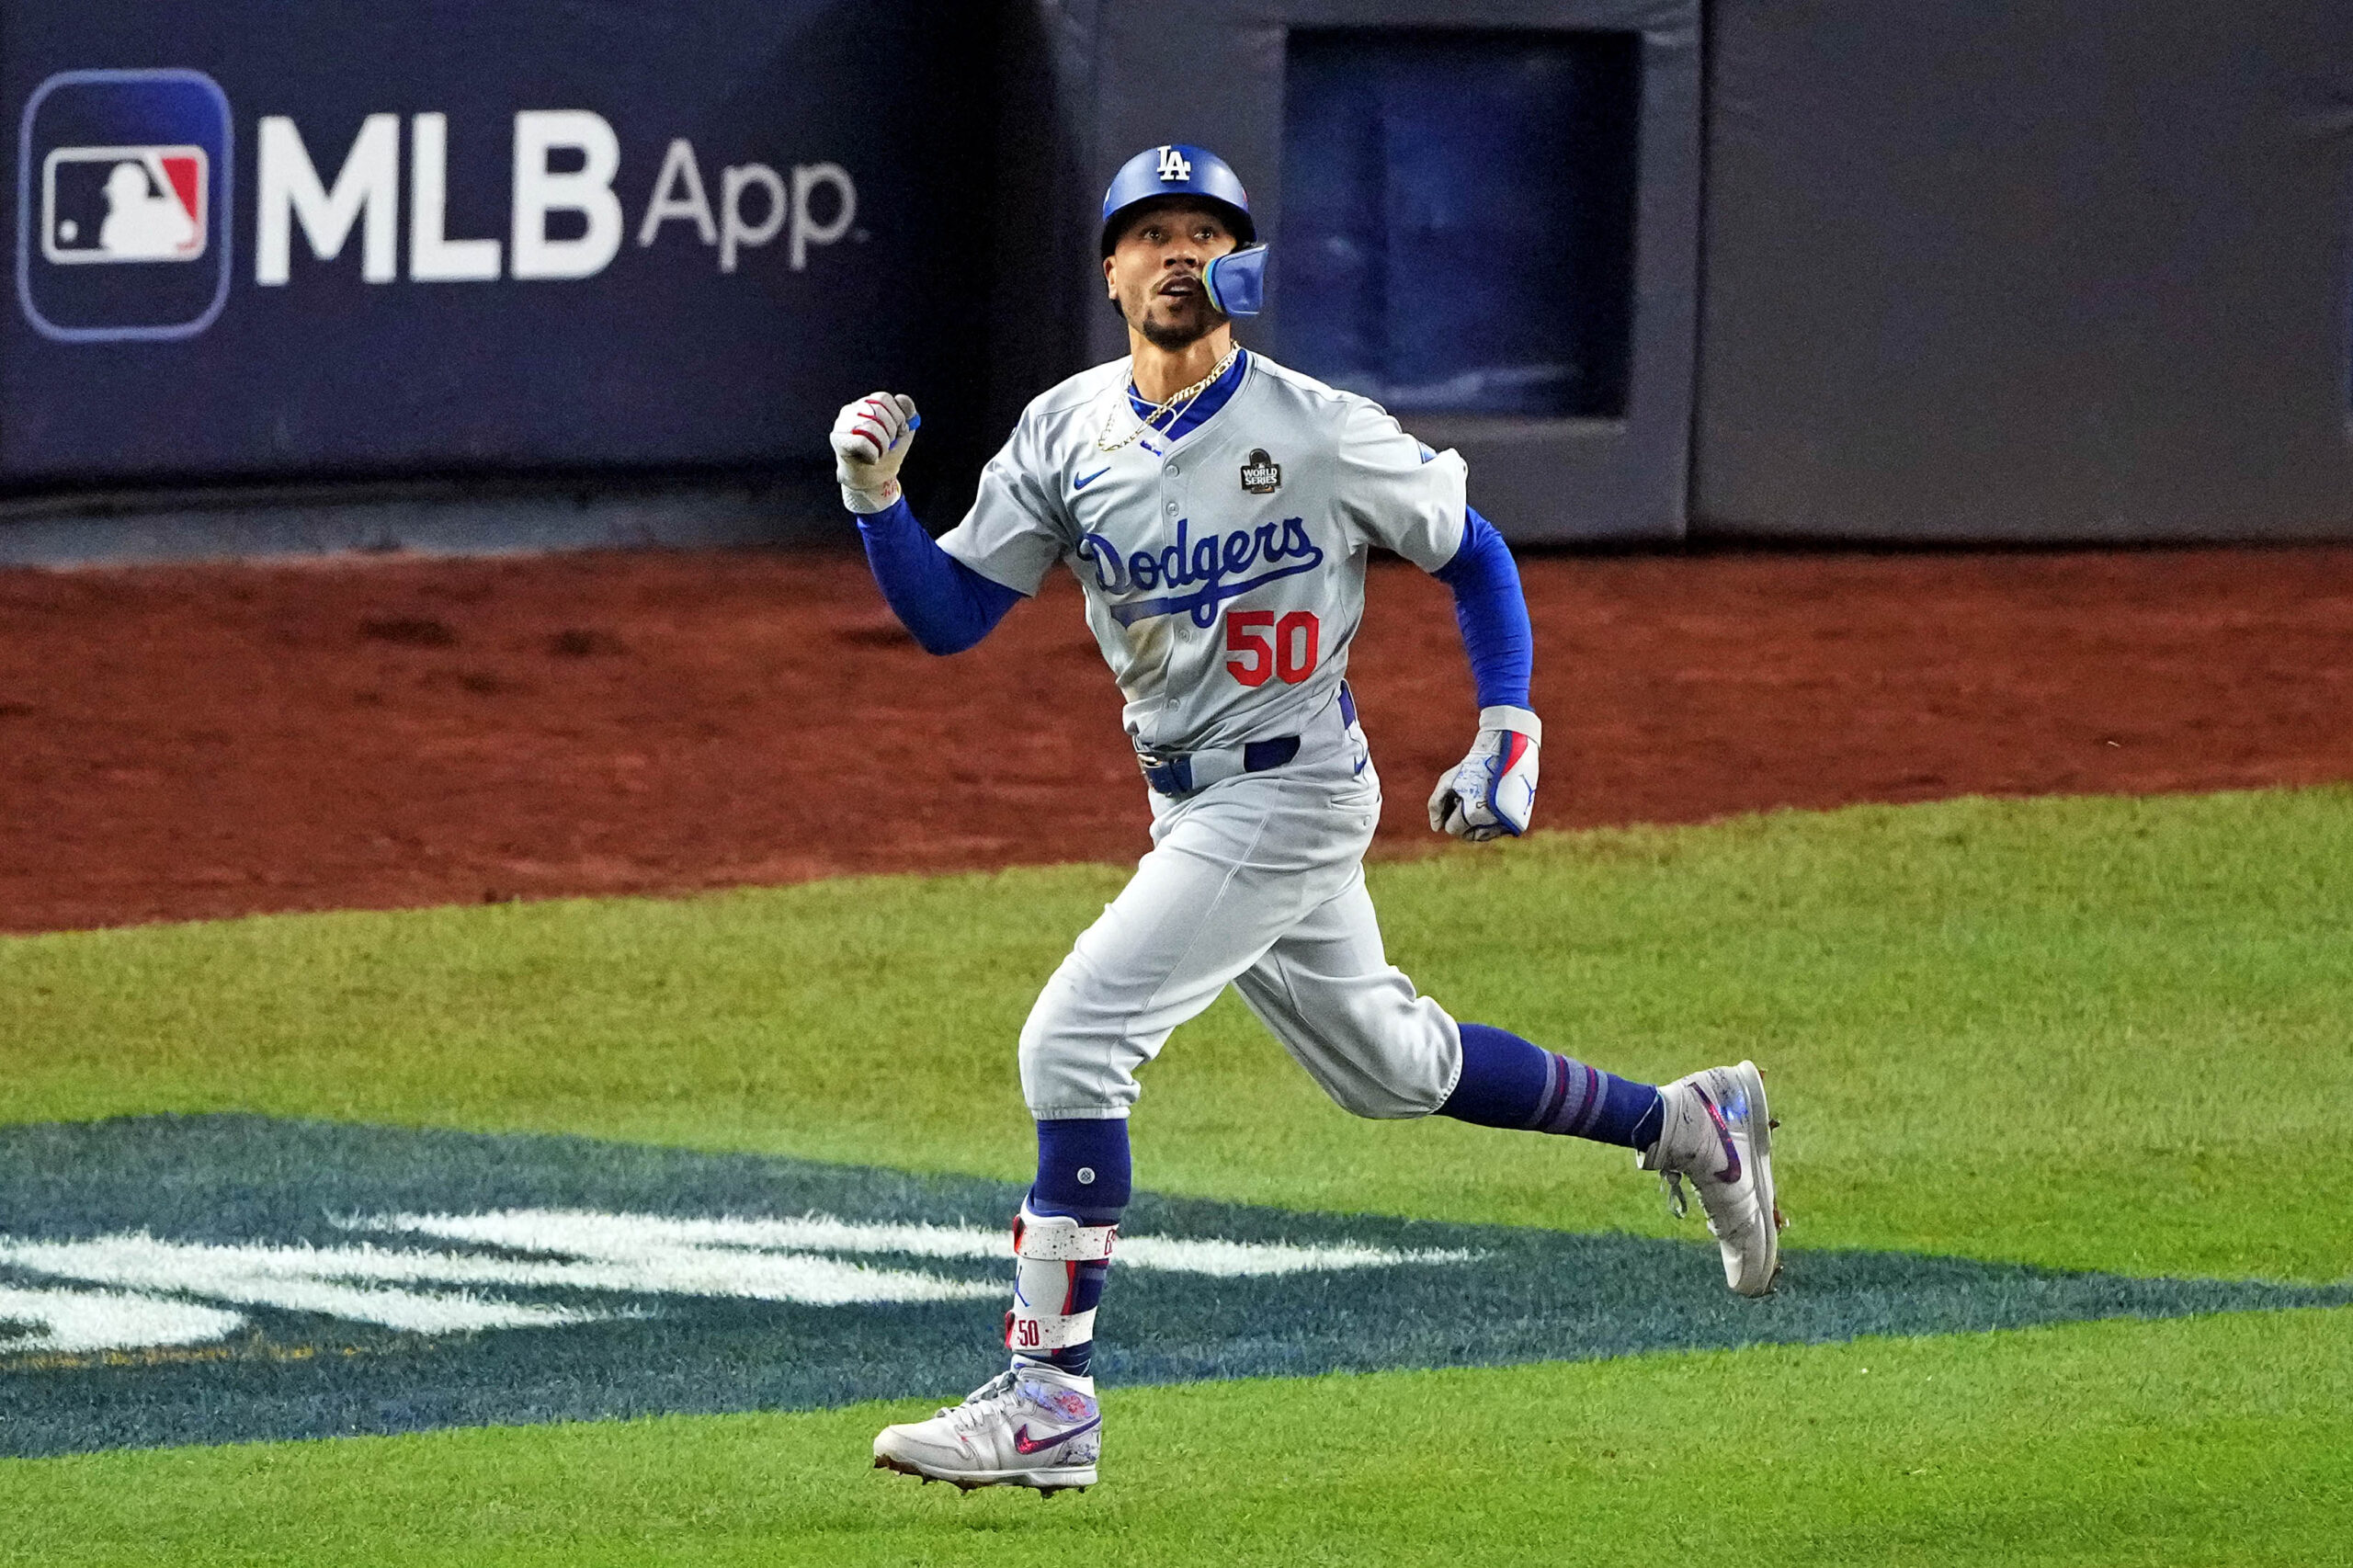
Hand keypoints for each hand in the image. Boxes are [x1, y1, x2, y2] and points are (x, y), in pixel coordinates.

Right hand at [830, 392, 919, 512]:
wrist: (873, 481)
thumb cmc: (887, 455)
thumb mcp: (903, 432)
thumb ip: (906, 413)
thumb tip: (901, 398)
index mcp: (866, 404)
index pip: (883, 398)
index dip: (898, 415)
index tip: (900, 430)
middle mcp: (851, 410)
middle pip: (877, 410)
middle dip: (891, 431)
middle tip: (889, 444)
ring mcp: (842, 424)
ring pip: (869, 426)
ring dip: (883, 444)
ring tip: (880, 452)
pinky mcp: (837, 440)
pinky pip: (861, 441)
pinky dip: (873, 453)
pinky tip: (871, 458)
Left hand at [1428, 706, 1540, 840]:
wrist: (1506, 751)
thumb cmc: (1473, 766)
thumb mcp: (1448, 781)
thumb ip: (1435, 805)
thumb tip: (1436, 828)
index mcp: (1472, 813)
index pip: (1452, 829)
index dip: (1450, 813)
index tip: (1456, 798)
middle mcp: (1492, 822)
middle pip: (1468, 836)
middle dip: (1463, 820)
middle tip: (1469, 798)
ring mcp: (1507, 823)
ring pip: (1484, 836)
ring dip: (1478, 823)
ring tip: (1481, 799)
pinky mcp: (1518, 822)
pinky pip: (1498, 831)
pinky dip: (1493, 822)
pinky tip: (1492, 804)